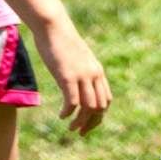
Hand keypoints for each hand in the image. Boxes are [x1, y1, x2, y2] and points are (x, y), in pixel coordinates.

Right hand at [34, 18, 111, 134]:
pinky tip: (62, 115)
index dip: (98, 116)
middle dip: (91, 123)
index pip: (106, 100)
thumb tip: (78, 83)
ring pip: (89, 107)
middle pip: (100, 106)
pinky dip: (68, 112)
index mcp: (97, 71)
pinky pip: (73, 101)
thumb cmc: (62, 43)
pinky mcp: (68, 76)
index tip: (87, 126)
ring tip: (71, 128)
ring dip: (80, 121)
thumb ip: (81, 71)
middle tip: (79, 132)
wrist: (54, 27)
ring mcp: (82, 75)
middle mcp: (93, 74)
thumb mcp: (77, 59)